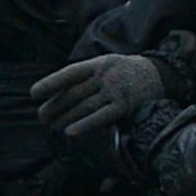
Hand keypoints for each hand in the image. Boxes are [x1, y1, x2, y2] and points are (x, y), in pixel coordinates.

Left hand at [34, 54, 169, 139]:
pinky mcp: (125, 106)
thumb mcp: (109, 65)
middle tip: (42, 116)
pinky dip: (85, 125)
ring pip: (84, 106)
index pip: (70, 73)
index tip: (34, 93)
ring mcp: (116, 91)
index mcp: (99, 63)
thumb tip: (60, 92)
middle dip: (55, 105)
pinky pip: (101, 117)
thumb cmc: (128, 72)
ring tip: (52, 126)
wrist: (162, 74)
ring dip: (65, 117)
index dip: (51, 82)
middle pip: (74, 93)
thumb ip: (88, 76)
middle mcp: (106, 76)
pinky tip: (70, 132)